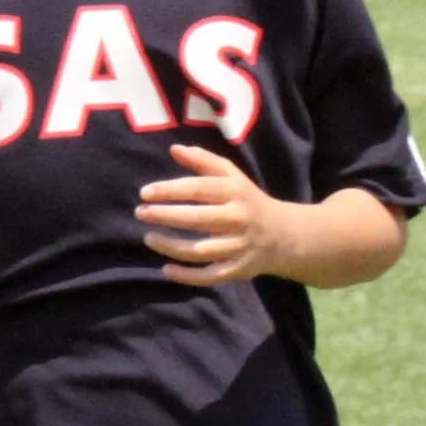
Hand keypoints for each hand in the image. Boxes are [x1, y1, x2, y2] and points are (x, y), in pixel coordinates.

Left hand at [138, 143, 292, 284]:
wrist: (284, 236)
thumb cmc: (248, 201)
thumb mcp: (232, 176)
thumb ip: (204, 161)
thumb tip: (174, 149)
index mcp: (235, 193)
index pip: (199, 189)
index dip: (170, 191)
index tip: (145, 193)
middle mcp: (238, 220)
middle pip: (198, 219)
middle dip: (166, 216)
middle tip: (141, 213)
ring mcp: (239, 247)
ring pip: (201, 250)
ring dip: (171, 247)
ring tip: (149, 238)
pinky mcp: (239, 269)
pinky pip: (211, 276)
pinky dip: (188, 276)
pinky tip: (167, 270)